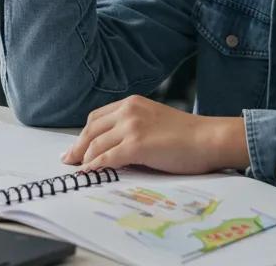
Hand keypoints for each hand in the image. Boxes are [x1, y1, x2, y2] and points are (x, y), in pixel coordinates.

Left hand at [61, 96, 249, 174]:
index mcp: (132, 102)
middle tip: (68, 161)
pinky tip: (89, 173)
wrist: (207, 138)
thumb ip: (132, 126)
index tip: (76, 148)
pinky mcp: (137, 144)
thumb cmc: (186, 135)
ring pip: (96, 145)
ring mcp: (132, 126)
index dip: (83, 134)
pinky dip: (95, 167)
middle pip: (91, 130)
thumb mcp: (153, 120)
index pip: (96, 117)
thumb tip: (111, 146)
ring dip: (84, 159)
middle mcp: (129, 110)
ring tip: (78, 170)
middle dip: (77, 147)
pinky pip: (107, 158)